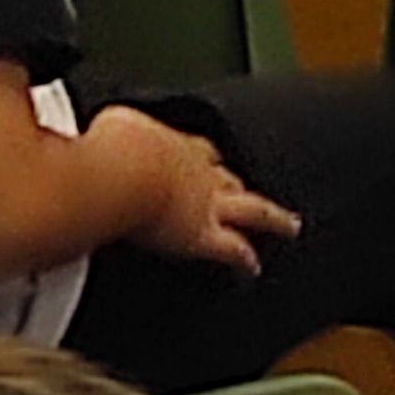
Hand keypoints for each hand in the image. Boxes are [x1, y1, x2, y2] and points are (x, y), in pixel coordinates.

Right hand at [86, 108, 295, 273]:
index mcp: (178, 145)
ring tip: (289, 225)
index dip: (205, 158)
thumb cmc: (111, 150)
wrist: (122, 176)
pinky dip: (245, 259)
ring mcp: (209, 205)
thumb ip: (116, 129)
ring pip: (252, 210)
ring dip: (273, 218)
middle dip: (237, 184)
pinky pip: (232, 250)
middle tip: (247, 189)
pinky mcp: (203, 237)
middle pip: (228, 177)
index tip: (209, 161)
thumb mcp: (113, 126)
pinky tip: (254, 268)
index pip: (200, 151)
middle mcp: (202, 173)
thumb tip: (106, 130)